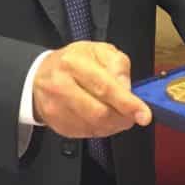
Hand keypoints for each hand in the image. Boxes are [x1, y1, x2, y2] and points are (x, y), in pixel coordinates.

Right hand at [33, 41, 151, 138]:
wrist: (40, 75)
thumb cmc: (72, 61)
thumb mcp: (98, 50)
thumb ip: (118, 64)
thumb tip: (126, 88)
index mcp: (73, 63)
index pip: (104, 87)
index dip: (127, 103)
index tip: (144, 114)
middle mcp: (61, 86)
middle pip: (99, 112)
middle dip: (123, 118)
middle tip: (133, 115)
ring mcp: (56, 108)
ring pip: (94, 126)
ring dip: (114, 125)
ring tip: (117, 113)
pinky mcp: (56, 124)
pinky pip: (86, 133)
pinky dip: (101, 129)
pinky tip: (102, 118)